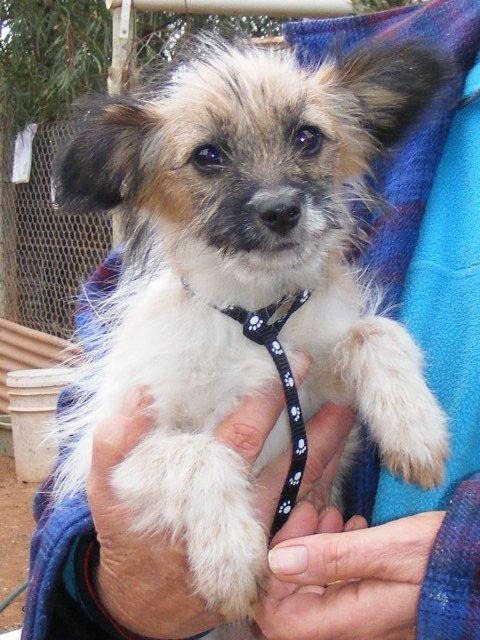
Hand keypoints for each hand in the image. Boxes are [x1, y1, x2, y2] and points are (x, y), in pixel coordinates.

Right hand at [86, 355, 354, 638]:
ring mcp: (257, 535)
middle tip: (345, 399)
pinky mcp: (267, 551)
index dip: (270, 398)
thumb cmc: (128, 532)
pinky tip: (336, 468)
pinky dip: (324, 492)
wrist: (145, 598)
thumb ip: (116, 439)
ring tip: (349, 424)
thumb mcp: (107, 486)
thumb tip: (142, 393)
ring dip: (328, 458)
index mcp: (202, 486)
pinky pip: (303, 519)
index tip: (297, 365)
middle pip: (289, 466)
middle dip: (318, 430)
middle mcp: (238, 511)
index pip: (243, 433)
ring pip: (302, 493)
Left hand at [256, 507, 444, 639]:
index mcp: (350, 621)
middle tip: (314, 511)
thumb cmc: (443, 560)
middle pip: (293, 601)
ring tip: (335, 515)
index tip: (292, 528)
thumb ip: (332, 557)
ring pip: (315, 588)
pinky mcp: (373, 604)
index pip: (279, 618)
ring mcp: (363, 618)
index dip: (272, 575)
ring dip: (316, 548)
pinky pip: (338, 584)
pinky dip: (337, 554)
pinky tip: (354, 528)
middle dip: (295, 551)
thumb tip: (275, 561)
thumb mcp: (387, 550)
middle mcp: (352, 627)